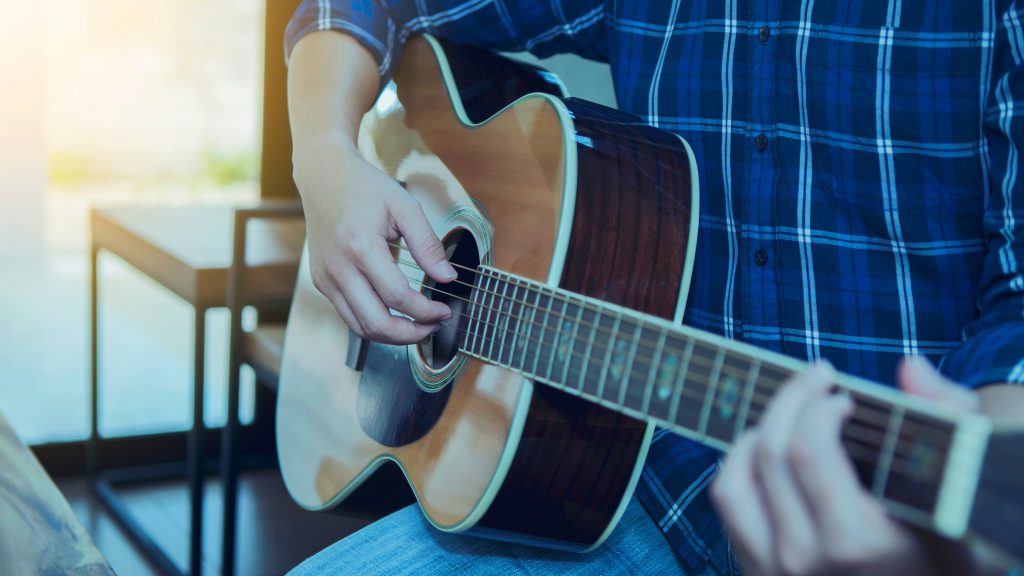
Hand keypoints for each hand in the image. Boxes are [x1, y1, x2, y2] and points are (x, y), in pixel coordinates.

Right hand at [294, 135, 455, 343]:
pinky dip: (373, 323)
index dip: (425, 312)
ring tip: (417, 327)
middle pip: (375, 322)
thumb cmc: (364, 188)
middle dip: (409, 334)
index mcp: (360, 247)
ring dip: (391, 335)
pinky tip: (394, 315)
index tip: (443, 311)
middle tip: (432, 327)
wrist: (324, 176)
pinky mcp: (321, 282)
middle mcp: (338, 268)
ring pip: (359, 327)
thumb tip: (448, 277)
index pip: (397, 296)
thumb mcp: (405, 207)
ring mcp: (326, 278)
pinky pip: (348, 315)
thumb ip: (428, 244)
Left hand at [710, 357, 978, 575]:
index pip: (808, 452)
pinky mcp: (755, 570)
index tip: (842, 396)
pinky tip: (770, 449)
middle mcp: (806, 557)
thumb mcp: (961, 501)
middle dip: (791, 399)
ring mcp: (774, 567)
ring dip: (758, 431)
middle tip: (816, 379)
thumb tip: (909, 370)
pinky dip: (741, 463)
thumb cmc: (944, 553)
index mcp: (858, 541)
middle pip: (770, 453)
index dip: (817, 407)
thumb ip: (945, 426)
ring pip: (735, 478)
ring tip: (791, 415)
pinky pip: (729, 504)